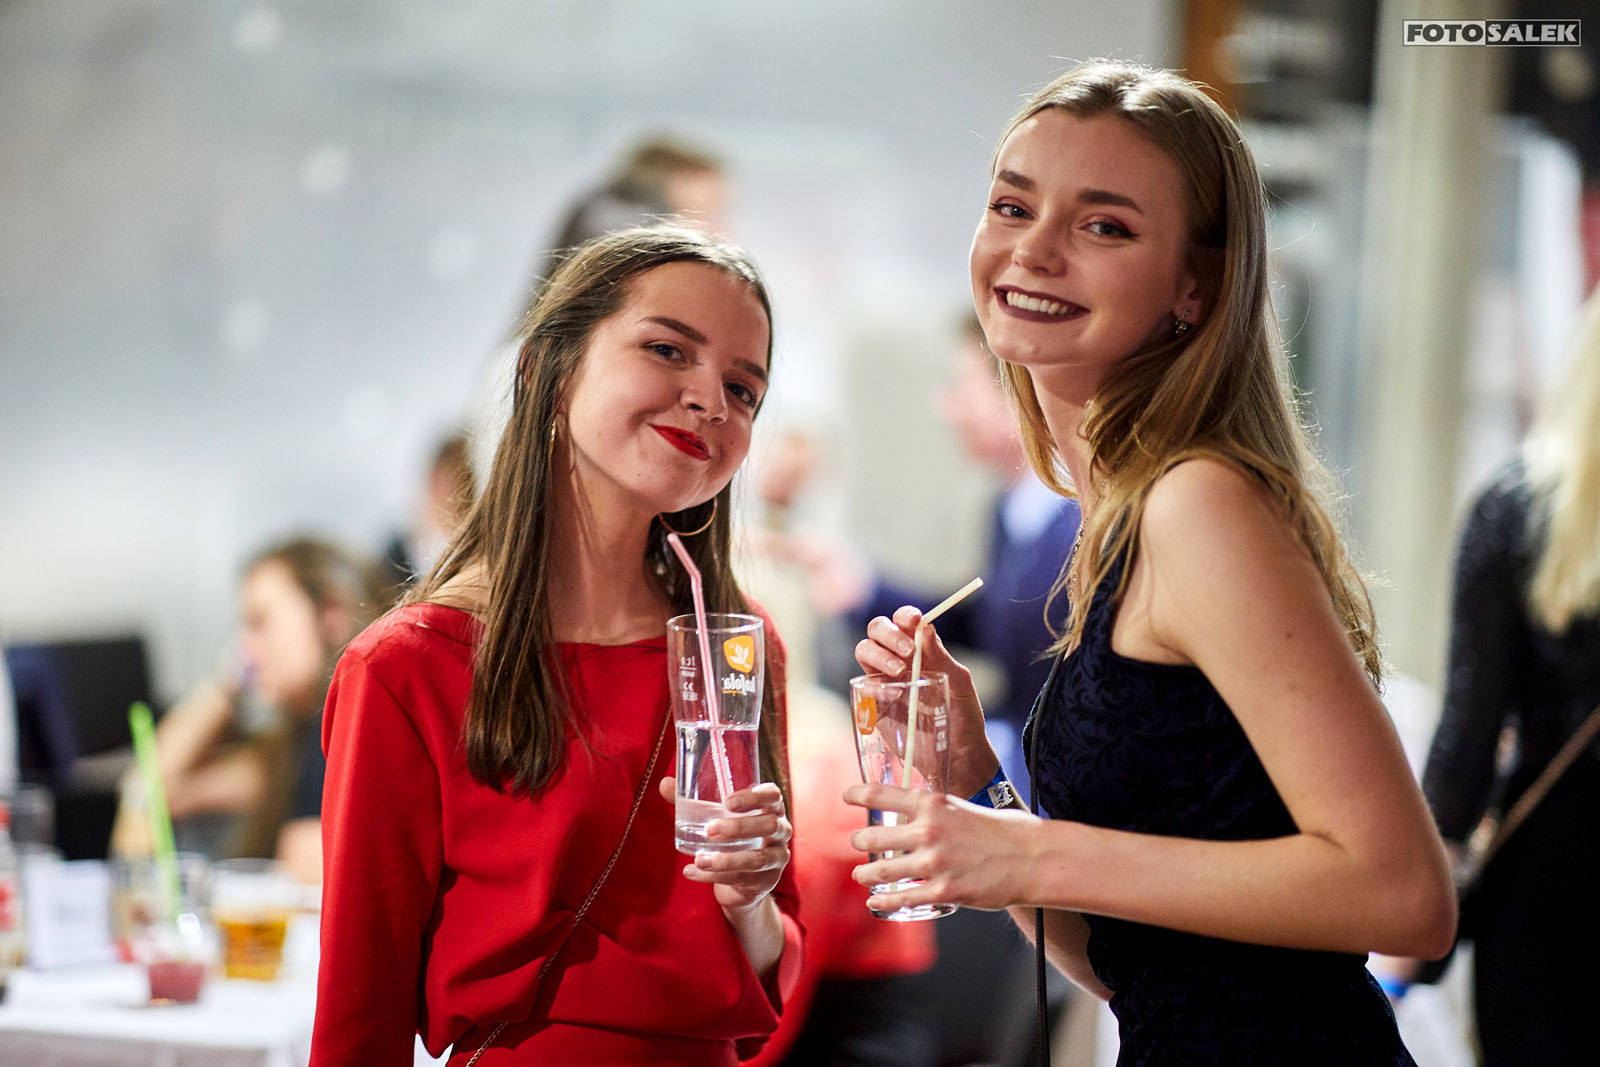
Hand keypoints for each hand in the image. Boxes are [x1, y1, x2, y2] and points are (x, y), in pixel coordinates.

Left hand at [658, 778, 791, 914]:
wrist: (741, 882)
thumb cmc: (731, 838)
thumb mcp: (716, 818)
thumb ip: (693, 803)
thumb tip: (665, 783)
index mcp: (771, 809)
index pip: (773, 796)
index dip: (755, 797)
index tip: (729, 802)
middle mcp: (780, 832)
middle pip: (769, 826)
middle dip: (739, 827)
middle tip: (710, 830)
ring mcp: (776, 859)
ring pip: (757, 859)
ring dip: (725, 859)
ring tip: (699, 859)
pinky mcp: (765, 882)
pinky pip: (741, 879)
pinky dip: (714, 877)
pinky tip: (692, 872)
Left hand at [844, 780, 1038, 911]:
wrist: (1032, 858)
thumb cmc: (1002, 832)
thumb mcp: (963, 809)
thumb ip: (936, 813)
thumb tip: (914, 817)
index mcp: (933, 804)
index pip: (883, 794)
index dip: (858, 794)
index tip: (846, 796)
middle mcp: (928, 830)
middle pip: (874, 836)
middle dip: (859, 841)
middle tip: (856, 843)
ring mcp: (934, 863)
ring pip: (881, 870)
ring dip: (865, 874)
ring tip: (860, 875)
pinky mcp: (943, 892)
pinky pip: (901, 898)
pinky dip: (883, 901)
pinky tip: (874, 901)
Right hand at [855, 606, 997, 794]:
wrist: (959, 755)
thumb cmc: (963, 715)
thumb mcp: (958, 682)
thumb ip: (941, 656)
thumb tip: (925, 627)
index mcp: (919, 650)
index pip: (903, 621)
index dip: (904, 616)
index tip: (914, 620)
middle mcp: (896, 660)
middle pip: (876, 631)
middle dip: (888, 634)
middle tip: (907, 651)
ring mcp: (882, 682)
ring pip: (864, 652)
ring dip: (878, 655)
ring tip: (899, 671)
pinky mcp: (873, 705)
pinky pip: (863, 687)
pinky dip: (875, 685)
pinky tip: (894, 694)